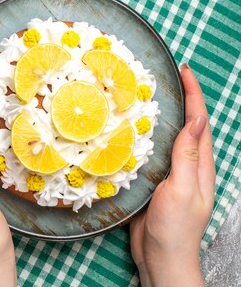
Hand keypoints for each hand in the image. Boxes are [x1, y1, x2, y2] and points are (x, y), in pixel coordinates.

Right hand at [130, 64, 213, 286]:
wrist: (161, 258)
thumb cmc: (175, 229)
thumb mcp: (183, 190)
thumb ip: (189, 156)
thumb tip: (197, 120)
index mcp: (200, 165)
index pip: (199, 121)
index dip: (194, 94)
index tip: (185, 70)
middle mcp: (188, 165)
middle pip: (186, 124)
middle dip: (181, 97)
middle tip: (166, 75)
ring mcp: (171, 173)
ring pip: (167, 136)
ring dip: (161, 114)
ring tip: (147, 94)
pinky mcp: (153, 181)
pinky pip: (150, 152)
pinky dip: (143, 134)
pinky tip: (129, 128)